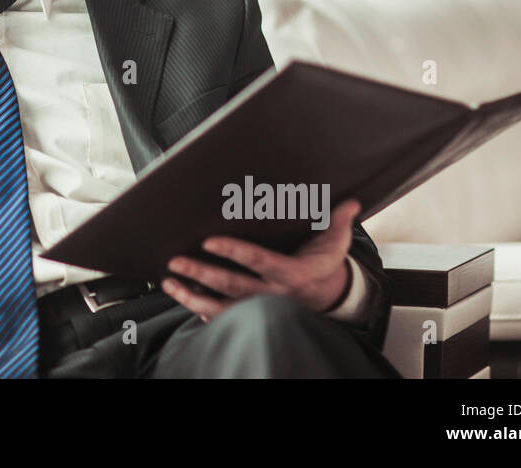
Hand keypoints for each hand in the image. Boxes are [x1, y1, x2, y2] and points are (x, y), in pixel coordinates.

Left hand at [160, 199, 360, 321]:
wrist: (328, 295)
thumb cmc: (324, 261)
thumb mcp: (335, 242)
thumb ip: (339, 220)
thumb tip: (351, 203)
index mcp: (292, 273)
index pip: (258, 261)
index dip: (234, 252)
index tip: (209, 241)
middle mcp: (274, 293)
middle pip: (232, 285)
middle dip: (202, 273)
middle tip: (176, 261)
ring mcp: (261, 307)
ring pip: (222, 306)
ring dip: (192, 295)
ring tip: (169, 282)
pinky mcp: (252, 315)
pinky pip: (223, 317)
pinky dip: (201, 310)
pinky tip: (183, 298)